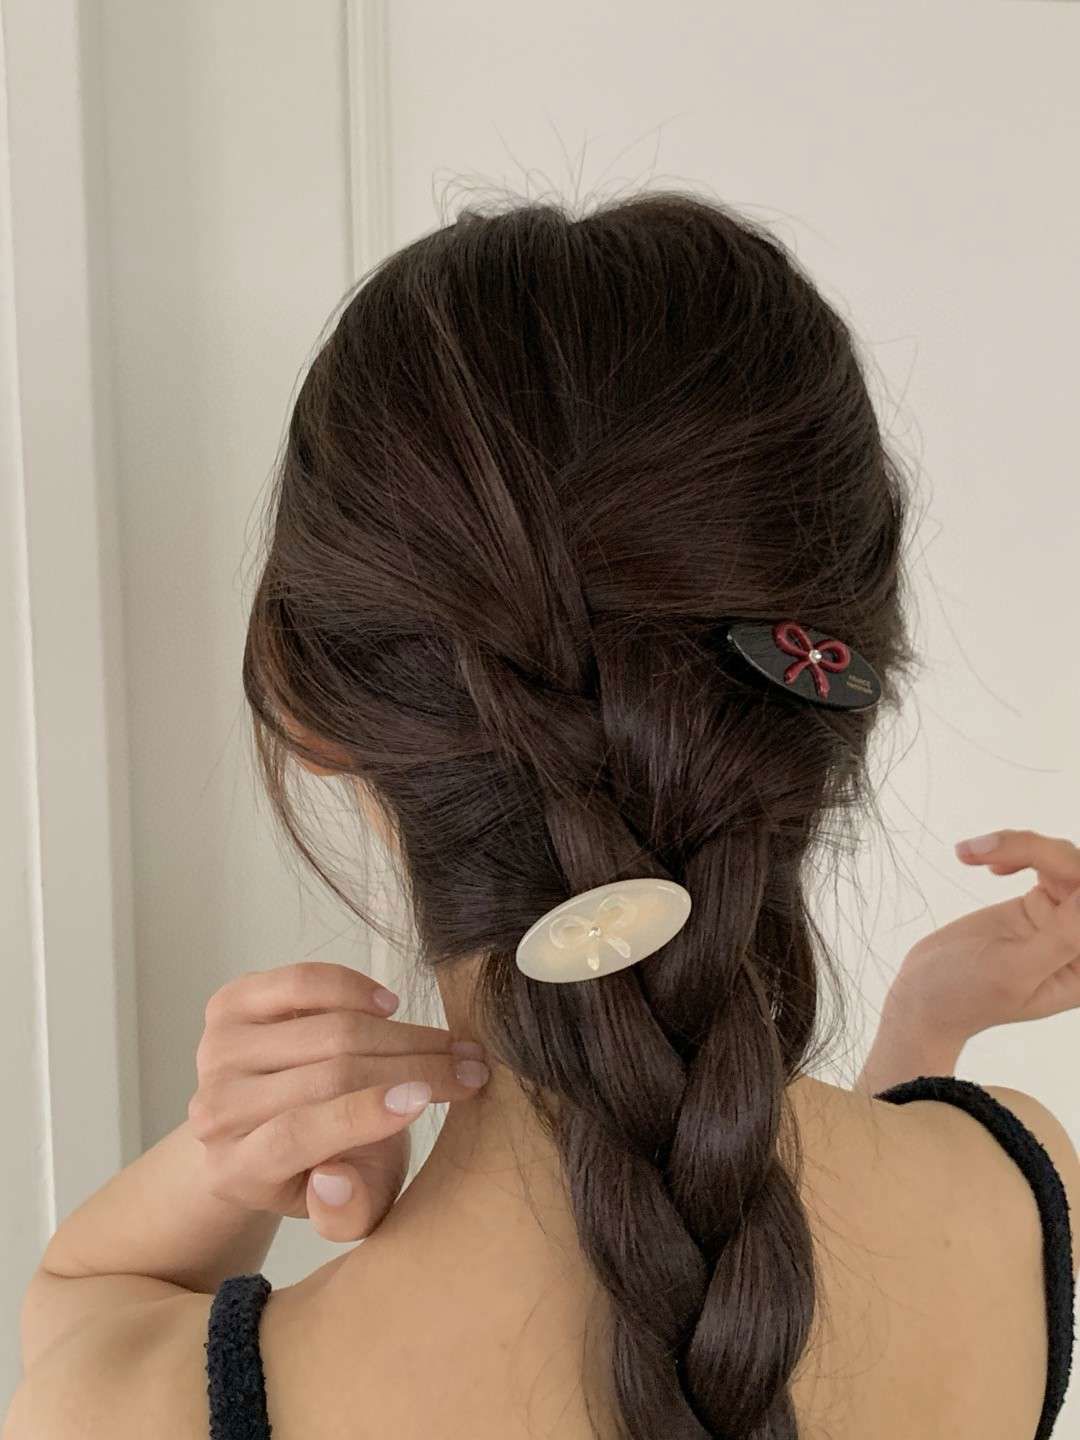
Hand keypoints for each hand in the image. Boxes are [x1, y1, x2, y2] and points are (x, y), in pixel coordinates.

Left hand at [187, 961, 489, 1242]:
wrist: (268, 1126)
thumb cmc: (322, 1169)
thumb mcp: (346, 1210)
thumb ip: (346, 1212)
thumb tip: (333, 1178)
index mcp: (238, 1169)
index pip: (296, 1134)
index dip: (365, 1113)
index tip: (429, 1096)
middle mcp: (215, 1109)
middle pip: (326, 1074)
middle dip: (412, 1065)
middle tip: (470, 1066)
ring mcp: (216, 1052)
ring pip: (327, 1028)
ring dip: (400, 1031)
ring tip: (445, 1043)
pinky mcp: (227, 1004)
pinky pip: (300, 982)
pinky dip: (352, 987)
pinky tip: (387, 1006)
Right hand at [893, 828, 1079, 1044]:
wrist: (924, 996)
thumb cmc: (963, 996)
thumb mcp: (1012, 972)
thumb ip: (1061, 939)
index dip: (1071, 873)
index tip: (1034, 871)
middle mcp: (1078, 941)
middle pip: (1077, 873)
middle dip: (1035, 851)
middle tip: (986, 852)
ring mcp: (1058, 919)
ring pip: (1059, 860)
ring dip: (1018, 846)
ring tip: (974, 852)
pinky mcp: (1036, 903)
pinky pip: (1039, 861)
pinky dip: (1010, 850)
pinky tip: (982, 860)